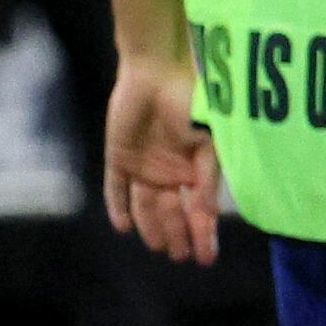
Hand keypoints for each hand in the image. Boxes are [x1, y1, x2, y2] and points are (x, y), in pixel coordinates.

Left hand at [102, 52, 225, 266]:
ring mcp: (145, 165)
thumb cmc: (192, 97)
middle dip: (178, 235)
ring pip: (147, 206)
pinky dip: (119, 207)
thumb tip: (208, 214)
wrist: (158, 67)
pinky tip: (124, 227)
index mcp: (197, 165)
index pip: (200, 209)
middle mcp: (171, 170)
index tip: (207, 259)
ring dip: (153, 227)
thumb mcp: (208, 140)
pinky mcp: (119, 156)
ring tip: (158, 248)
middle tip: (180, 256)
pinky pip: (116, 189)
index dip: (204, 234)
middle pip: (173, 212)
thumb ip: (207, 177)